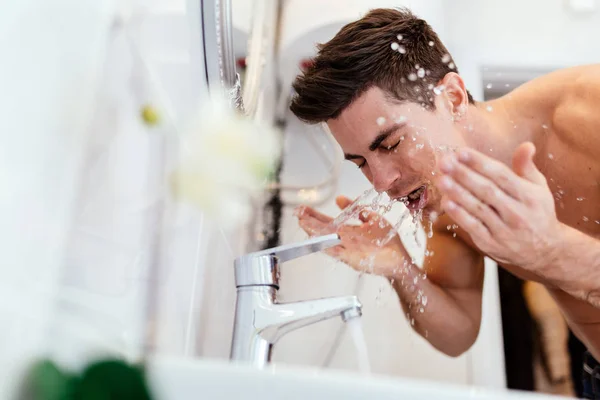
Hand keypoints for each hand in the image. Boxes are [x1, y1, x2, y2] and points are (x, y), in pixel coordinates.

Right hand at [295, 195, 410, 277]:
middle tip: (297, 212)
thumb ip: (357, 209)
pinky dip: (326, 246)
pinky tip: (317, 241)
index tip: (303, 208)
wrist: (400, 260)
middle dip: (309, 220)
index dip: (314, 215)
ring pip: (326, 239)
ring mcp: (348, 249)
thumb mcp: (372, 219)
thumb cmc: (388, 242)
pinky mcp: (353, 258)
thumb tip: (339, 198)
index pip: (327, 221)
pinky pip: (336, 252)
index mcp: (348, 231)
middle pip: (323, 229)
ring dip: (314, 231)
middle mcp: (345, 240)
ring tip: (302, 222)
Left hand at [436, 142, 561, 273]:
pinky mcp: (491, 243)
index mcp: (528, 196)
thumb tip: (526, 145)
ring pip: (478, 208)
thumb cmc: (538, 213)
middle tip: (444, 162)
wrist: (546, 252)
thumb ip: (527, 167)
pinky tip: (446, 202)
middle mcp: (517, 212)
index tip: (461, 152)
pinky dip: (459, 214)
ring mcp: (503, 230)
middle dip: (463, 175)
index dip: (480, 162)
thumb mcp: (539, 189)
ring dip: (458, 193)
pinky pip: (473, 227)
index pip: (501, 175)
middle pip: (487, 190)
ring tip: (441, 179)